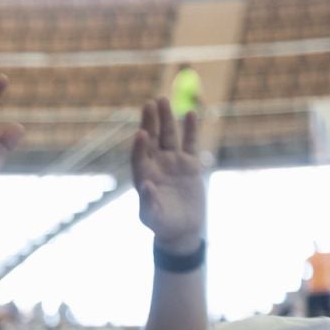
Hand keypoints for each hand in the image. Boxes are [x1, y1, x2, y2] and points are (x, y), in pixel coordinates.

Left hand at [132, 97, 205, 253]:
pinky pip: (190, 143)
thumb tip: (145, 184)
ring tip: (163, 100)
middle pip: (152, 139)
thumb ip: (147, 202)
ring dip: (167, 119)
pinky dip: (191, 129)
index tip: (141, 133)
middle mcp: (156, 165)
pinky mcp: (190, 164)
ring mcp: (173, 162)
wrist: (182, 229)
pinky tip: (190, 114)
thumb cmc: (162, 225)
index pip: (139, 157)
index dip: (139, 146)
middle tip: (150, 103)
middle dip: (151, 122)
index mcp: (143, 176)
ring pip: (169, 136)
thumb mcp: (152, 217)